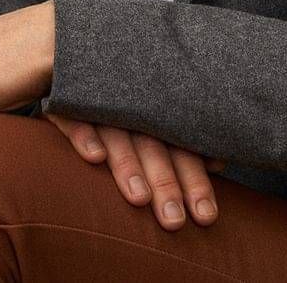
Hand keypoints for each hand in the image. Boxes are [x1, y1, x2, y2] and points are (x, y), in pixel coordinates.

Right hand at [41, 110, 225, 231]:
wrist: (86, 63)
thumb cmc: (128, 104)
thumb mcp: (156, 120)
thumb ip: (186, 143)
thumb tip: (219, 163)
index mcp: (159, 115)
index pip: (182, 149)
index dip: (195, 182)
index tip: (206, 217)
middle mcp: (133, 109)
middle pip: (153, 146)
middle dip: (166, 184)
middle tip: (175, 222)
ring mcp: (100, 105)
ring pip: (118, 136)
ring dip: (128, 165)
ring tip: (139, 199)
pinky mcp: (67, 103)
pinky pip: (74, 117)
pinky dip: (85, 134)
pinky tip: (95, 157)